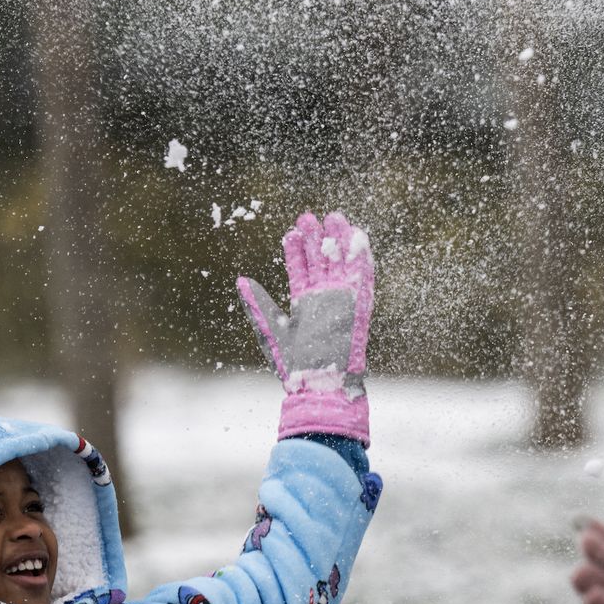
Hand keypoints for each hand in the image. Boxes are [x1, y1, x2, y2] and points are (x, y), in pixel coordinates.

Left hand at [237, 211, 374, 443]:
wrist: (319, 387)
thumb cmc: (293, 367)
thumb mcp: (271, 330)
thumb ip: (258, 304)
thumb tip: (241, 280)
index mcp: (303, 306)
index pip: (300, 272)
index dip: (296, 252)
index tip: (291, 231)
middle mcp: (323, 301)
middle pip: (321, 263)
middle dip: (317, 240)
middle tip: (310, 216)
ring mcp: (341, 302)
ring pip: (341, 264)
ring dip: (339, 242)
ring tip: (334, 219)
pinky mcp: (358, 307)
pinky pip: (362, 277)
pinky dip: (361, 257)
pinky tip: (358, 237)